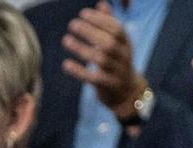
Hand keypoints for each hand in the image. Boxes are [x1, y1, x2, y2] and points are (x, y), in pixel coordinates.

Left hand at [63, 4, 145, 120]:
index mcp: (126, 44)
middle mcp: (124, 57)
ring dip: (82, 49)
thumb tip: (101, 4)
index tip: (83, 13)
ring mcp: (116, 73)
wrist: (127, 93)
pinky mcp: (107, 86)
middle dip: (90, 32)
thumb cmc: (118, 62)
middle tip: (72, 24)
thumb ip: (109, 24)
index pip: (116, 29)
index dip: (100, 20)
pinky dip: (79, 71)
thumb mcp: (118, 44)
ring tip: (66, 40)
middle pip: (109, 43)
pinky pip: (93, 79)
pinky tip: (66, 64)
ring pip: (100, 60)